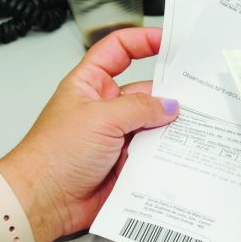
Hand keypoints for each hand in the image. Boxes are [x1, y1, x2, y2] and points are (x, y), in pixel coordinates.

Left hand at [0, 28, 178, 241]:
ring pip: (154, 122)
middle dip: (169, 91)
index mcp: (91, 84)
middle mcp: (106, 107)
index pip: (119, 50)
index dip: (143, 40)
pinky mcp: (127, 161)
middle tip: (197, 91)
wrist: (43, 201)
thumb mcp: (101, 118)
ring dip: (170, 125)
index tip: (170, 41)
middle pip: (146, 89)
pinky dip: (169, 151)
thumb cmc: (53, 154)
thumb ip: (140, 108)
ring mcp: (118, 135)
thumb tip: (170, 106)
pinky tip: (184, 150)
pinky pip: (155, 151)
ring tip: (193, 125)